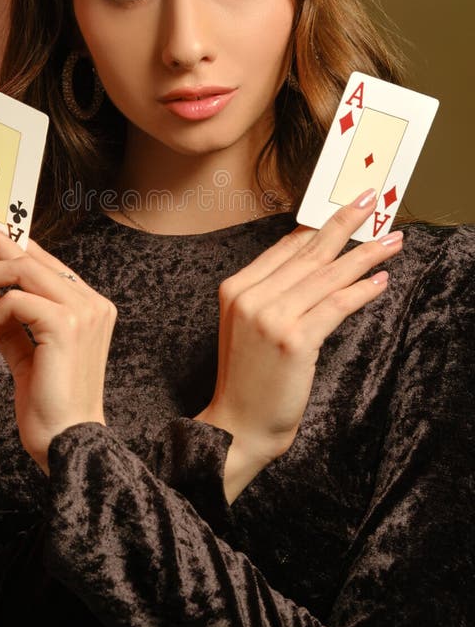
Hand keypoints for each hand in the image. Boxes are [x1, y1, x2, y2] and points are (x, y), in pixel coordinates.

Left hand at [0, 211, 116, 473]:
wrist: (67, 442)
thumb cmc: (50, 404)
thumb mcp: (25, 354)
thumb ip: (10, 322)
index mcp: (89, 307)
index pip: (48, 262)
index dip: (15, 240)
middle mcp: (92, 303)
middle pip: (34, 256)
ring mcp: (84, 311)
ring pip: (22, 270)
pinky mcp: (67, 325)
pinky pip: (14, 301)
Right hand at [195, 189, 402, 501]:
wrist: (238, 425)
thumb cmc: (249, 378)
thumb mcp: (248, 325)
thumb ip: (273, 291)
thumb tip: (312, 257)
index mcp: (236, 288)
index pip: (285, 247)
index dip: (318, 226)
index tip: (344, 209)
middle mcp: (251, 297)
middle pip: (308, 253)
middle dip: (344, 224)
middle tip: (370, 202)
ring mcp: (271, 318)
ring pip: (326, 276)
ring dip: (364, 256)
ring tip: (391, 241)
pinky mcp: (294, 340)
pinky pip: (335, 305)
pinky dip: (361, 291)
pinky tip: (380, 281)